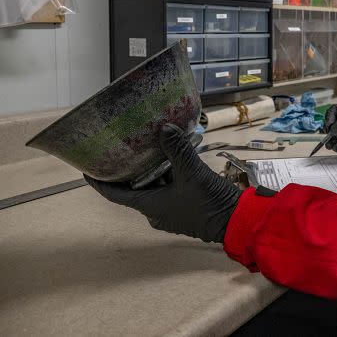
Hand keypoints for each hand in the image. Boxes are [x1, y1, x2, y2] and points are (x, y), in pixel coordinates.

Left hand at [85, 124, 241, 242]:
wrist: (236, 221)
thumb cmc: (209, 201)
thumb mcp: (193, 172)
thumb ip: (178, 150)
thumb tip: (164, 128)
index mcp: (150, 206)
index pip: (115, 195)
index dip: (99, 182)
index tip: (87, 169)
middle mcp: (156, 212)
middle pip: (135, 189)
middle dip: (130, 170)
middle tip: (124, 148)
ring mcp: (171, 212)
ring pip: (154, 188)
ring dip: (153, 171)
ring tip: (151, 147)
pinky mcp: (184, 209)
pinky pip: (168, 190)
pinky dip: (168, 176)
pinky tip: (175, 158)